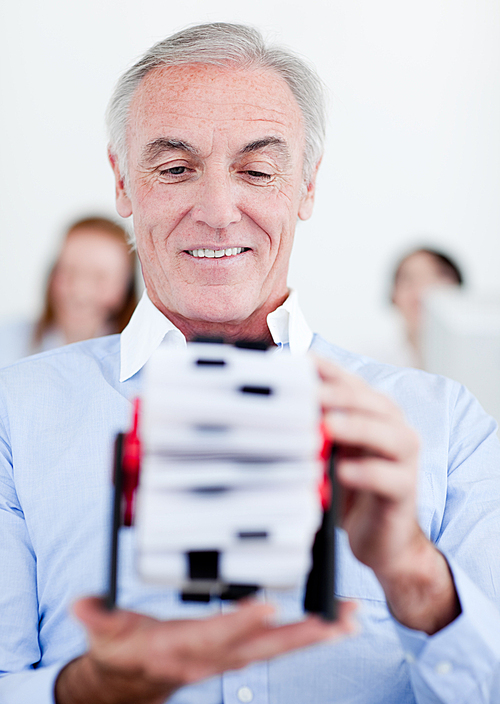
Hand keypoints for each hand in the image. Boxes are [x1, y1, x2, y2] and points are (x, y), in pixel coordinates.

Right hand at [55, 597, 356, 703]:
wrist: (132, 683)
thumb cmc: (124, 652)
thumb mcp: (105, 634)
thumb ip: (98, 617)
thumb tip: (84, 602)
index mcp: (180, 649)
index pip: (214, 636)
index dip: (240, 623)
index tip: (268, 607)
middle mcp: (211, 658)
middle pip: (262, 647)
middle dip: (302, 635)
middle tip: (338, 620)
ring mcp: (227, 660)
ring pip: (277, 648)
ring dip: (315, 635)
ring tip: (348, 619)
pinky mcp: (236, 654)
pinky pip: (276, 645)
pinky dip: (305, 635)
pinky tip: (330, 624)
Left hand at [316, 356, 459, 633]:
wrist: (382, 539)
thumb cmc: (350, 489)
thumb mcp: (328, 451)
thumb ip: (313, 427)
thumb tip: (275, 403)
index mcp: (373, 413)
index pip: (349, 381)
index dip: (326, 369)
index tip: (297, 361)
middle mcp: (394, 428)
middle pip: (369, 401)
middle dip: (337, 394)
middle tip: (308, 394)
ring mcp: (405, 459)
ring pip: (388, 435)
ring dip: (356, 427)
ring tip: (327, 425)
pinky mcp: (406, 491)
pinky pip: (389, 478)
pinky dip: (365, 473)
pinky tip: (341, 471)